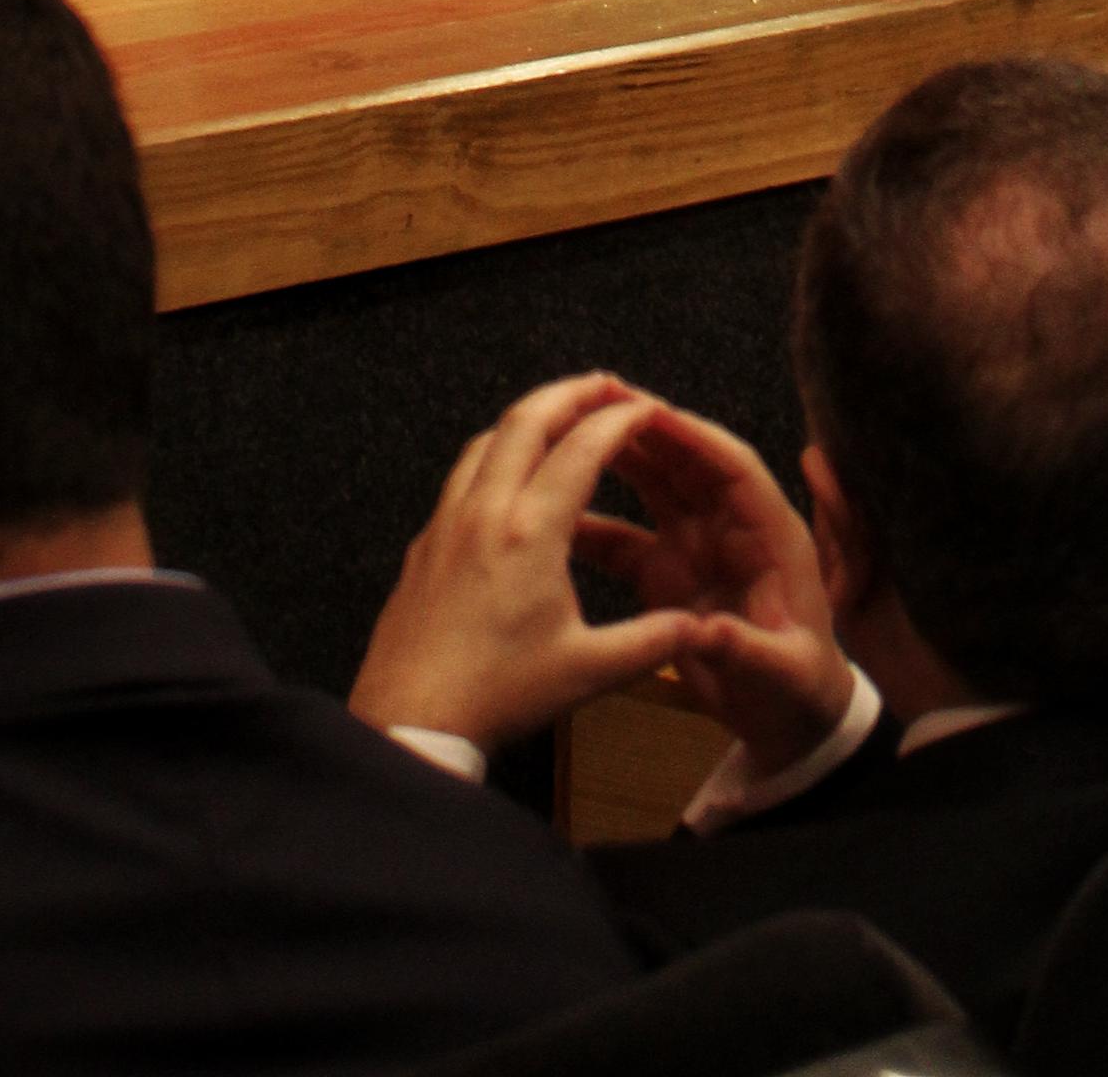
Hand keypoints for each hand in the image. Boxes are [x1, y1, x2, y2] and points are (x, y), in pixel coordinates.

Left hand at [348, 374, 706, 752]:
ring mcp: (448, 524)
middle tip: (603, 385)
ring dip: (527, 417)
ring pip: (486, 440)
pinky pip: (461, 476)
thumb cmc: (494, 696)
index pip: (583, 448)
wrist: (410, 721)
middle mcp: (486, 512)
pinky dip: (493, 454)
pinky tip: (504, 479)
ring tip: (556, 418)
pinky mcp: (424, 545)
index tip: (644, 408)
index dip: (619, 420)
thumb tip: (697, 627)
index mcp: (531, 533)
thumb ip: (649, 642)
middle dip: (571, 393)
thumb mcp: (586, 672)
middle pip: (527, 419)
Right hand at [571, 400, 856, 777]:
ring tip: (574, 427)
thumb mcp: (788, 674)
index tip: (653, 412)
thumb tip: (710, 633)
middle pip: (689, 463)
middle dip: (649, 428)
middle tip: (601, 397)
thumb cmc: (802, 693)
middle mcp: (731, 529)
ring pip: (657, 487)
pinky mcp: (667, 575)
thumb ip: (751, 650)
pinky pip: (627, 540)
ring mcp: (696, 548)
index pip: (736, 469)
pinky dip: (595, 525)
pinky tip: (559, 514)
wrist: (789, 723)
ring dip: (621, 456)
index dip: (696, 438)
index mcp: (771, 536)